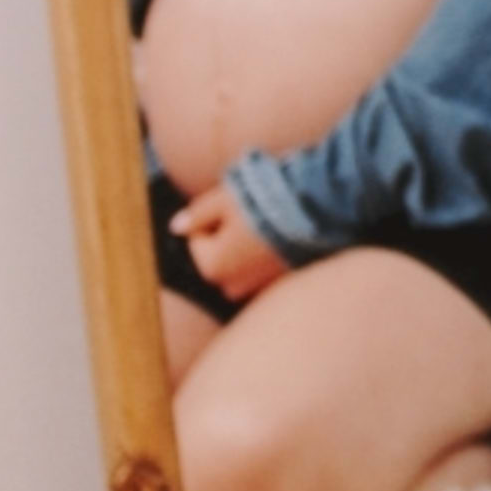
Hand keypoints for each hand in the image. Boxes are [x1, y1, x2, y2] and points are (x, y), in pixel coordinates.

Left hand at [169, 180, 289, 303]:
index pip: (197, 237)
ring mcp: (257, 289)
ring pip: (240, 263)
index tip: (236, 208)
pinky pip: (262, 269)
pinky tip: (282, 236)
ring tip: (269, 224)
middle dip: (227, 237)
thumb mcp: (222, 201)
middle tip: (251, 216)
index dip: (213, 217)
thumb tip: (176, 226)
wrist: (314, 214)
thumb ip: (196, 215)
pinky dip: (266, 255)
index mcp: (212, 267)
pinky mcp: (280, 285)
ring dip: (247, 247)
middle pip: (218, 255)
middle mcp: (232, 286)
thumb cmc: (263, 205)